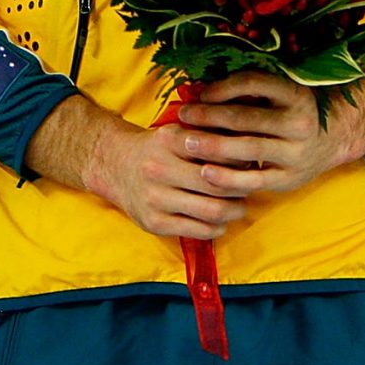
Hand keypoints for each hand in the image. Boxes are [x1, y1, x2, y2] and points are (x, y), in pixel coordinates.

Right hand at [26, 96, 249, 240]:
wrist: (114, 165)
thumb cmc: (156, 149)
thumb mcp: (176, 133)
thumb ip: (207, 137)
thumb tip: (249, 148)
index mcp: (168, 141)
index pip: (217, 152)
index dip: (240, 160)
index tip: (250, 163)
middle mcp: (159, 168)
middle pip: (218, 183)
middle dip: (242, 187)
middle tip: (250, 187)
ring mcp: (155, 198)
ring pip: (212, 210)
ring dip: (234, 210)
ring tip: (239, 205)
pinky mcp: (154, 223)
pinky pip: (198, 231)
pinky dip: (218, 227)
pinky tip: (221, 220)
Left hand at [174, 69, 364, 196]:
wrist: (333, 141)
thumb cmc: (294, 111)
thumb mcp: (282, 94)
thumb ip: (251, 91)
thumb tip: (201, 88)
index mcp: (296, 94)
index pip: (254, 83)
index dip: (223, 87)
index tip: (201, 93)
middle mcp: (299, 122)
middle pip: (246, 117)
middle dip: (210, 116)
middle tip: (183, 115)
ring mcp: (295, 153)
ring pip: (248, 148)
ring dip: (213, 146)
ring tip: (187, 143)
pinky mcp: (289, 179)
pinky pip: (254, 180)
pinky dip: (228, 178)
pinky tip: (206, 174)